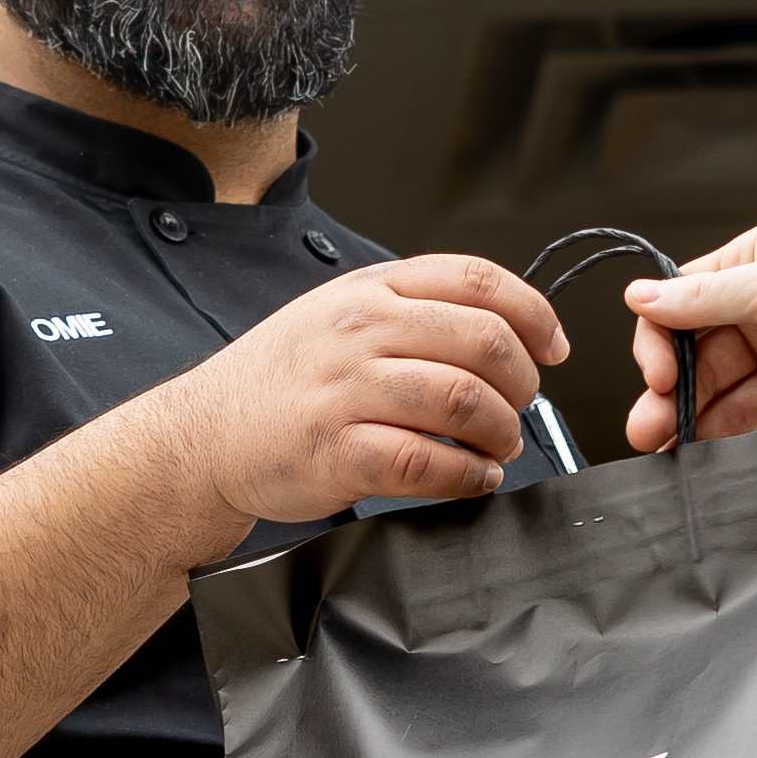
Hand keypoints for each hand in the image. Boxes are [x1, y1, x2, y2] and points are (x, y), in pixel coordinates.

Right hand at [153, 257, 567, 548]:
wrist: (204, 435)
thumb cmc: (280, 380)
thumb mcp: (339, 314)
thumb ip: (412, 311)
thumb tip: (504, 331)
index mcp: (370, 289)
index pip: (478, 280)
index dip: (534, 314)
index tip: (552, 349)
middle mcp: (360, 331)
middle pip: (484, 342)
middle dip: (523, 382)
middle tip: (520, 407)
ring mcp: (345, 390)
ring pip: (464, 402)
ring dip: (501, 432)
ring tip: (497, 446)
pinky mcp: (336, 451)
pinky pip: (426, 462)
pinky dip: (467, 475)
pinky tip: (471, 477)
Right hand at [623, 216, 756, 447]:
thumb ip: (707, 298)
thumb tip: (641, 295)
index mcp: (754, 268)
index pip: (684, 305)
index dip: (662, 341)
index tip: (659, 376)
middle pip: (702, 359)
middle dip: (672, 395)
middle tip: (650, 428)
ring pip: (730, 398)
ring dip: (698, 424)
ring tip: (674, 451)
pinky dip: (743, 444)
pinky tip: (721, 458)